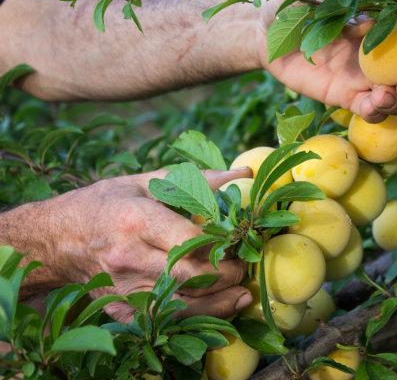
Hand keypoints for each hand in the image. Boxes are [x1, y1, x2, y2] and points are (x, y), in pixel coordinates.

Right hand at [19, 167, 253, 322]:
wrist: (56, 240)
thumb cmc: (105, 204)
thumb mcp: (144, 182)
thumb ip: (195, 181)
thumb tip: (241, 174)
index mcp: (136, 221)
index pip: (191, 241)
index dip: (223, 244)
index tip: (240, 240)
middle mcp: (130, 258)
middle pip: (192, 276)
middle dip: (228, 274)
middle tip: (244, 265)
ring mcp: (124, 289)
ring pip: (184, 304)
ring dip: (221, 301)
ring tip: (242, 291)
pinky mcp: (122, 310)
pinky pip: (168, 320)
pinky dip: (198, 315)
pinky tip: (219, 306)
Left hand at [256, 0, 396, 122]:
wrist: (265, 30)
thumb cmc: (296, 4)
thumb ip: (348, 9)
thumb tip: (371, 25)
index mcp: (383, 26)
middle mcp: (380, 55)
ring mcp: (363, 78)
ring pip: (395, 97)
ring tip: (384, 97)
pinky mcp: (344, 97)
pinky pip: (367, 110)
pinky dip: (375, 113)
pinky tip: (371, 107)